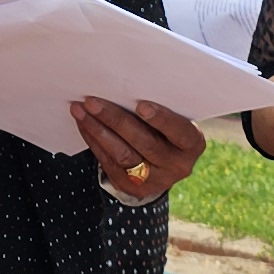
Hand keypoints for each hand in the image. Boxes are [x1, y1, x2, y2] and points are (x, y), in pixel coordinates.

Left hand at [77, 96, 205, 202]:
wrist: (163, 165)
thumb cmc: (166, 129)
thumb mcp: (173, 121)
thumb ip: (159, 110)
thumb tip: (124, 86)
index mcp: (192, 145)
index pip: (180, 131)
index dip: (161, 119)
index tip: (141, 105)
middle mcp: (177, 166)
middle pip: (144, 143)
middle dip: (115, 120)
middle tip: (92, 102)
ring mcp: (154, 180)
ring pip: (122, 155)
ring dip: (97, 130)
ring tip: (80, 110)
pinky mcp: (132, 187)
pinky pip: (108, 162)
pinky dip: (93, 140)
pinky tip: (83, 124)